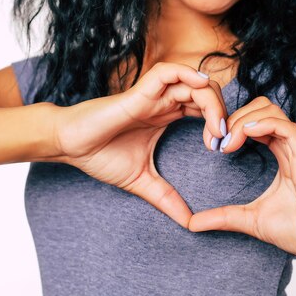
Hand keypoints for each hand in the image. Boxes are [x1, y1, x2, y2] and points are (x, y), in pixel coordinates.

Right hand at [53, 62, 227, 227]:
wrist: (71, 147)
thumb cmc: (101, 156)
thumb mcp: (143, 182)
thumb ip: (167, 199)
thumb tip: (189, 223)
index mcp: (168, 115)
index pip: (205, 108)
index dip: (221, 122)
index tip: (223, 148)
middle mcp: (164, 102)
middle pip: (207, 93)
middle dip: (223, 112)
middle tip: (224, 140)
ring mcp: (153, 95)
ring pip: (195, 81)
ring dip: (212, 100)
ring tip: (216, 129)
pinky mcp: (139, 92)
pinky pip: (168, 72)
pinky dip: (188, 75)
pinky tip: (200, 92)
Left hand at [188, 96, 295, 261]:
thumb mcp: (251, 220)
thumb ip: (223, 217)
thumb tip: (192, 224)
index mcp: (280, 156)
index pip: (255, 123)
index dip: (232, 126)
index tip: (213, 146)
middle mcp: (289, 148)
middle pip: (262, 107)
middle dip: (234, 116)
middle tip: (217, 141)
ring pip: (273, 110)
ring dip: (245, 118)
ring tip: (229, 141)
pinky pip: (287, 127)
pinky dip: (265, 123)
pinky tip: (246, 134)